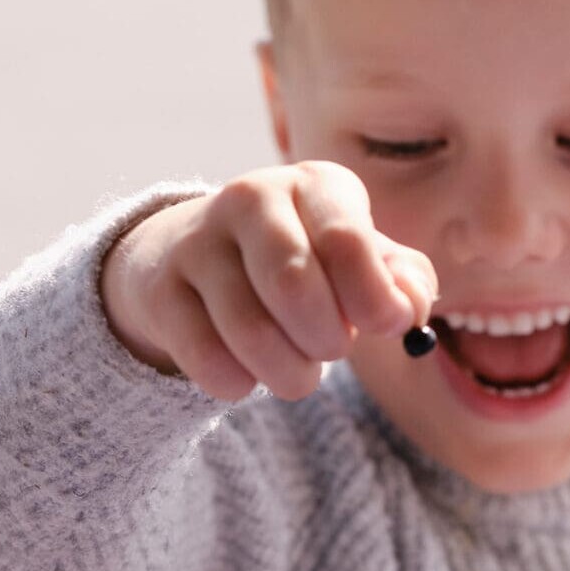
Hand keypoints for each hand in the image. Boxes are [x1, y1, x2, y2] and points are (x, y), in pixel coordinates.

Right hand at [100, 163, 438, 402]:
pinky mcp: (161, 289)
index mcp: (315, 185)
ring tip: (297, 370)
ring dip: (289, 375)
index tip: (384, 326)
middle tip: (330, 349)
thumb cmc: (305, 266)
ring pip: (251, 334)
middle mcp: (251, 198)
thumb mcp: (361, 262)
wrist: (194, 258)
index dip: (374, 303)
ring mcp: (198, 241)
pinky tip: (246, 371)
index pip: (348, 243)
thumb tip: (408, 309)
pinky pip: (208, 360)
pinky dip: (239, 384)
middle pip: (294, 288)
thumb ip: (404, 283)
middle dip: (325, 342)